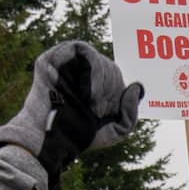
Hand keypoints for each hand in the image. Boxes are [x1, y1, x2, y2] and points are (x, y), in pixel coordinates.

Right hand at [0, 41, 141, 189]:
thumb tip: (138, 87)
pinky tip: (85, 90)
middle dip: (110, 86)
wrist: (53, 142)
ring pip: (95, 56)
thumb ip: (131, 110)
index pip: (116, 74)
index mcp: (94, 86)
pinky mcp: (51, 61)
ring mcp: (65, 66)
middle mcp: (80, 74)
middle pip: (109, 65)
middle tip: (98, 110)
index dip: (118, 89)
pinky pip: (78, 47)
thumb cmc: (82, 137)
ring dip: (101, 77)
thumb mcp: (117, 129)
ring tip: (92, 100)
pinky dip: (90, 67)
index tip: (109, 111)